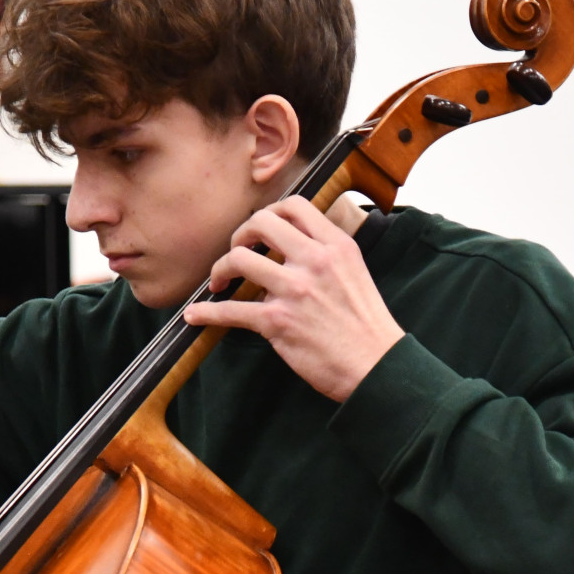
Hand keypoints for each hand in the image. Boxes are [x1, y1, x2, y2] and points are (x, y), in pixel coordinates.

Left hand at [182, 196, 402, 403]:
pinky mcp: (278, 322)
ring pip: (239, 260)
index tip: (261, 231)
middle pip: (261, 223)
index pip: (295, 206)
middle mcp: (315, 261)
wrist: (378, 367)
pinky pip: (230, 310)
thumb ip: (326, 255)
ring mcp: (295, 290)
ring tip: (220, 283)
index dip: (270, 212)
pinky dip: (207, 313)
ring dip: (220, 270)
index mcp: (337, 246)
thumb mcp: (355, 274)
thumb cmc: (367, 327)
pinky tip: (195, 316)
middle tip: (237, 252)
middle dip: (240, 235)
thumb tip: (290, 251)